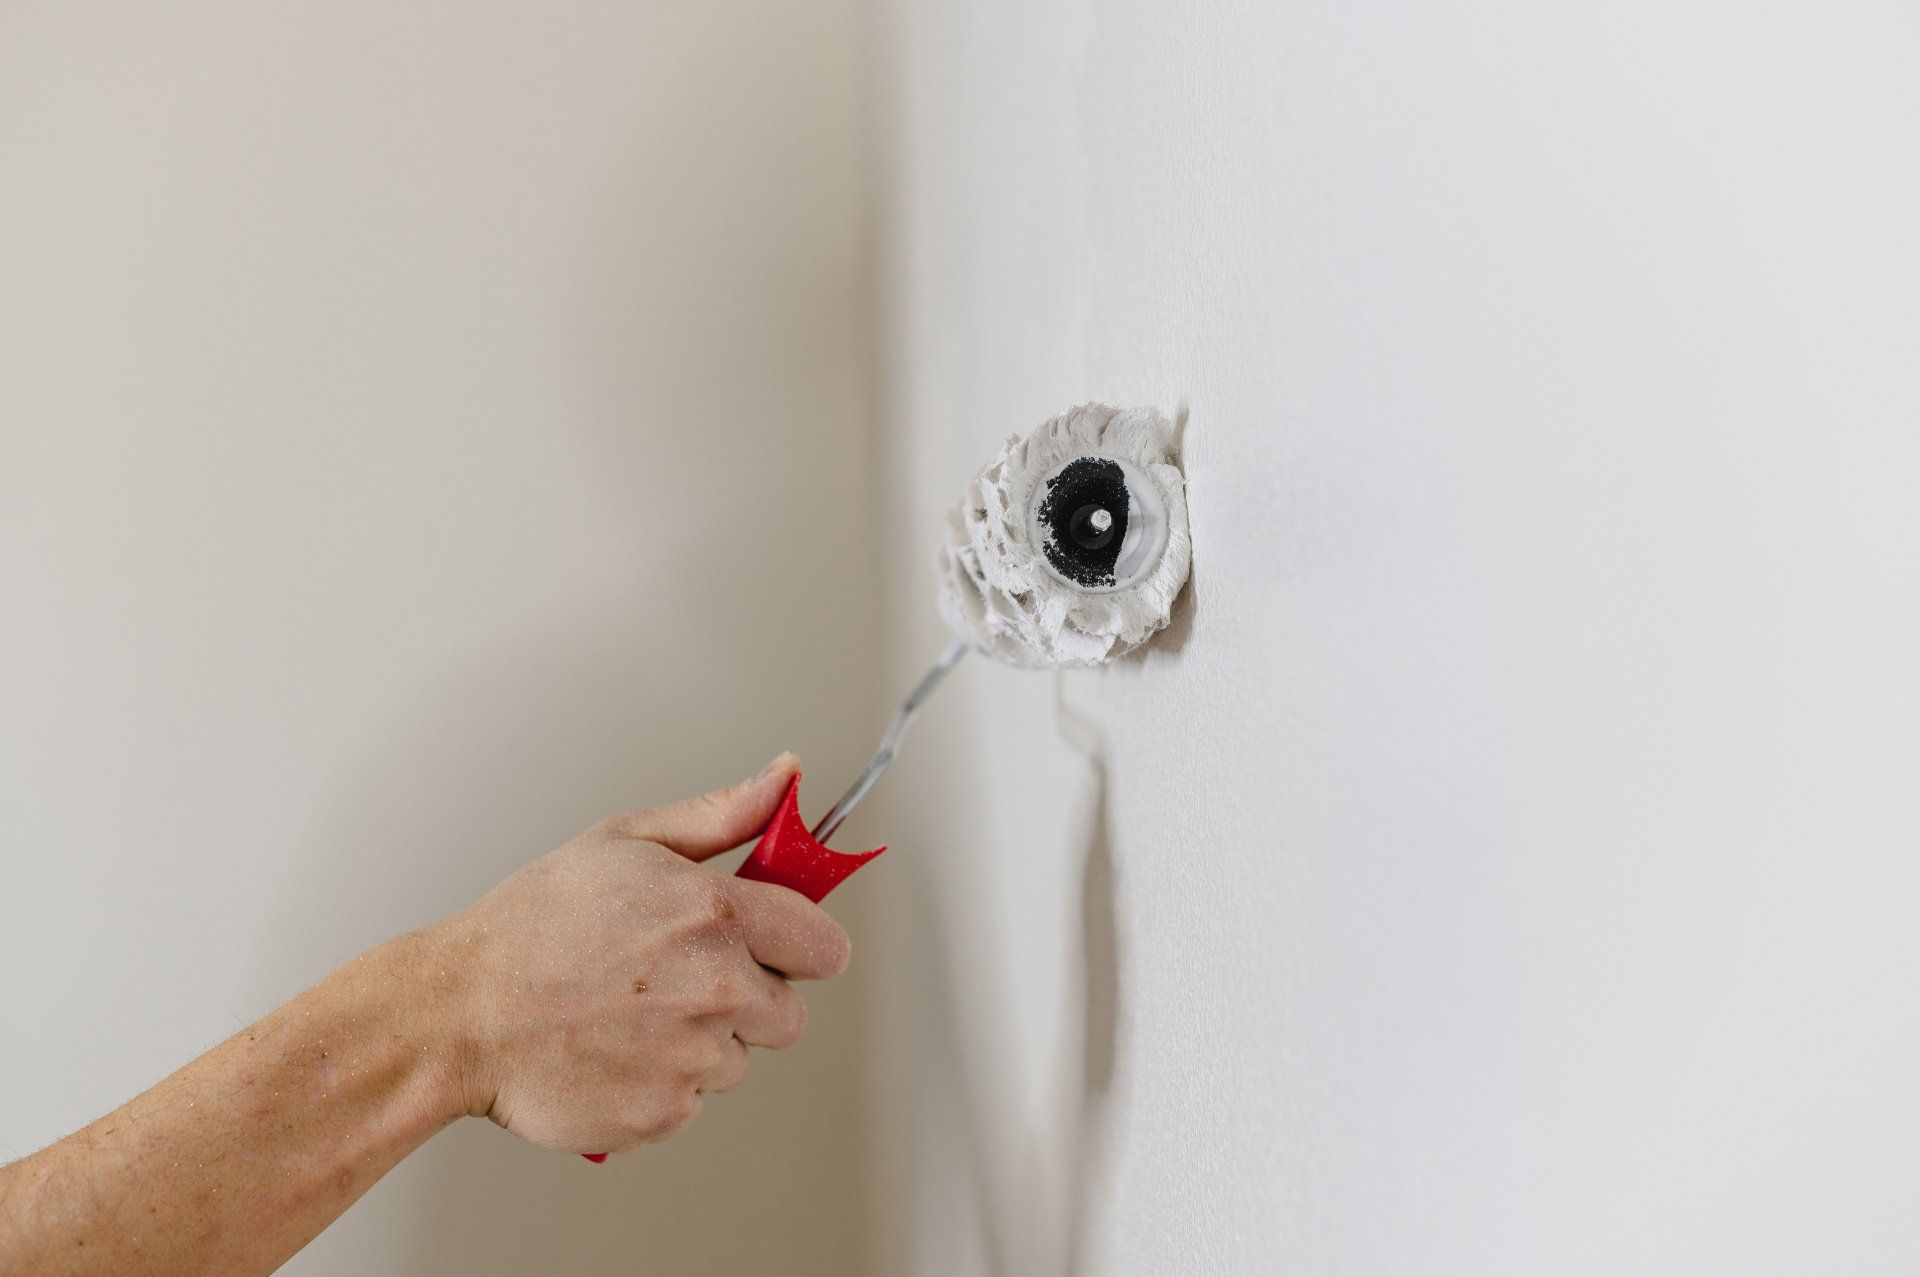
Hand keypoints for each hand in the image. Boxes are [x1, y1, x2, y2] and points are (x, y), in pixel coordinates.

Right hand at [424, 753, 850, 1154]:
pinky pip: (691, 1102)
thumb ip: (722, 816)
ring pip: (736, 1061)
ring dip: (701, 1044)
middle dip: (750, 1001)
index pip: (824, 947)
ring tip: (630, 1013)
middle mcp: (717, 990)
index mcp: (716, 916)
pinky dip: (660, 1085)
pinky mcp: (664, 1113)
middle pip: (789, 1016)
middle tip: (682, 980)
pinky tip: (612, 1050)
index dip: (801, 947)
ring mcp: (692, 1059)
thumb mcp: (627, 841)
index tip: (776, 947)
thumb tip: (785, 778)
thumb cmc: (533, 923)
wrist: (460, 1012)